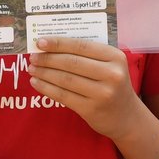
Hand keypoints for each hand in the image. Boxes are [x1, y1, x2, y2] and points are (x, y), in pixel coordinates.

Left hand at [27, 37, 141, 138]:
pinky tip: (36, 82)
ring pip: (65, 79)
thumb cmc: (112, 84)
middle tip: (33, 56)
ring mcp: (102, 93)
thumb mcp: (109, 65)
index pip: (81, 46)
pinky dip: (46, 88)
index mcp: (115, 57)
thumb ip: (87, 55)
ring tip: (32, 68)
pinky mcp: (91, 109)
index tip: (40, 41)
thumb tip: (52, 46)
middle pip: (71, 63)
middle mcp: (111, 74)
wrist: (126, 116)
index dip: (59, 43)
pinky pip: (63, 96)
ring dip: (44, 73)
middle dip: (48, 59)